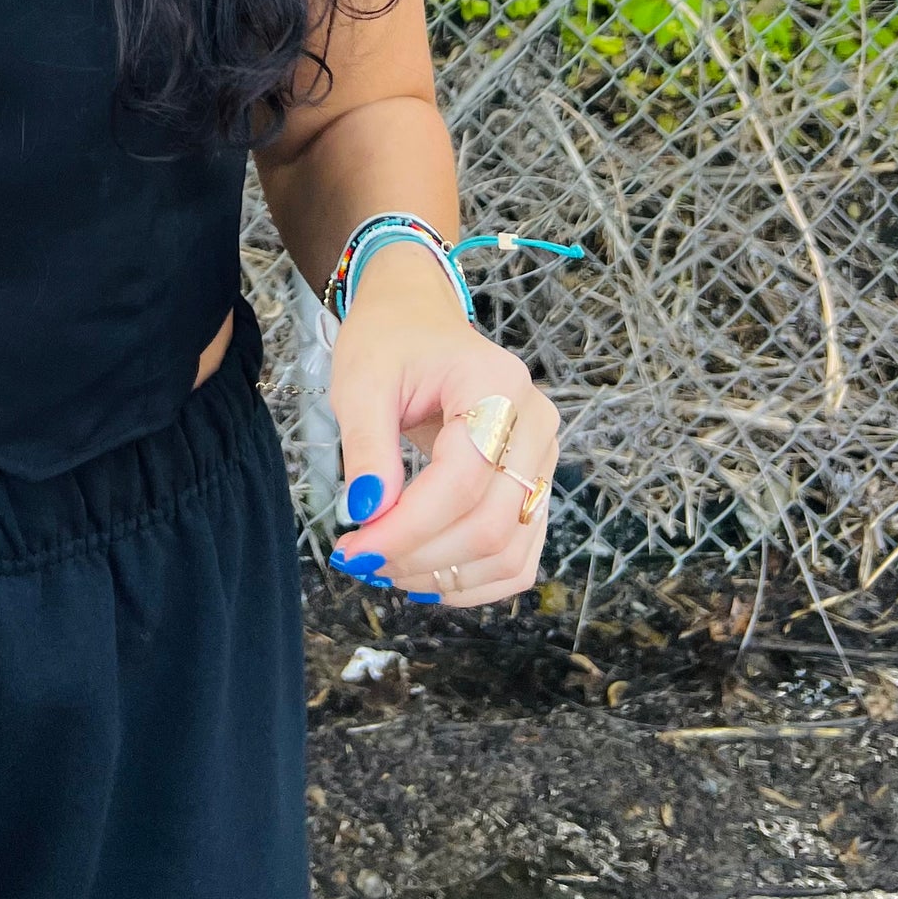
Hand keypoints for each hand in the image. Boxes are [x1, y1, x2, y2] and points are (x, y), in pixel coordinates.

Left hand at [325, 241, 558, 608]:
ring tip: (386, 569)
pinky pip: (519, 555)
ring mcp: (543, 458)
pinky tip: (426, 577)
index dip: (407, 526)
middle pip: (492, 523)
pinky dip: (475, 580)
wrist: (417, 318)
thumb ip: (367, 447)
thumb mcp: (361, 382)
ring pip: (511, 550)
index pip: (462, 480)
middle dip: (421, 556)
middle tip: (361, 561)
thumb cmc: (389, 342)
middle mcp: (535, 423)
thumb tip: (368, 514)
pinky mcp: (534, 486)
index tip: (354, 548)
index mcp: (496, 385)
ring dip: (445, 575)